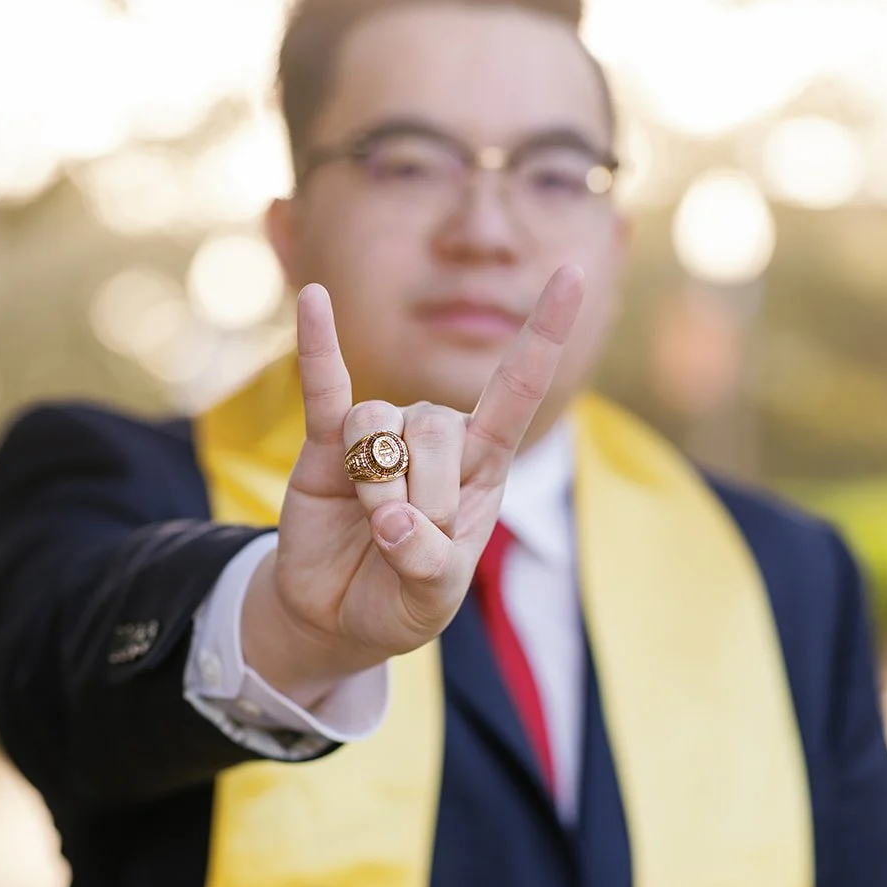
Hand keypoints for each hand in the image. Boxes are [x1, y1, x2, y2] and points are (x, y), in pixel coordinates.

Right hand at [241, 265, 584, 705]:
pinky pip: (322, 387)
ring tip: (371, 522)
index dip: (543, 334)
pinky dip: (317, 346)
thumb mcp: (432, 599)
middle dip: (423, 497)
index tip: (573, 273)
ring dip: (377, 486)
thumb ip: (427, 565)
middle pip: (437, 427)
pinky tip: (313, 299)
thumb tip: (391, 520)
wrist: (336, 614)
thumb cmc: (400, 597)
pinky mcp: (325, 442)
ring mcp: (380, 434)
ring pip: (381, 423)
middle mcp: (435, 436)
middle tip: (405, 540)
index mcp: (482, 465)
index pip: (517, 391)